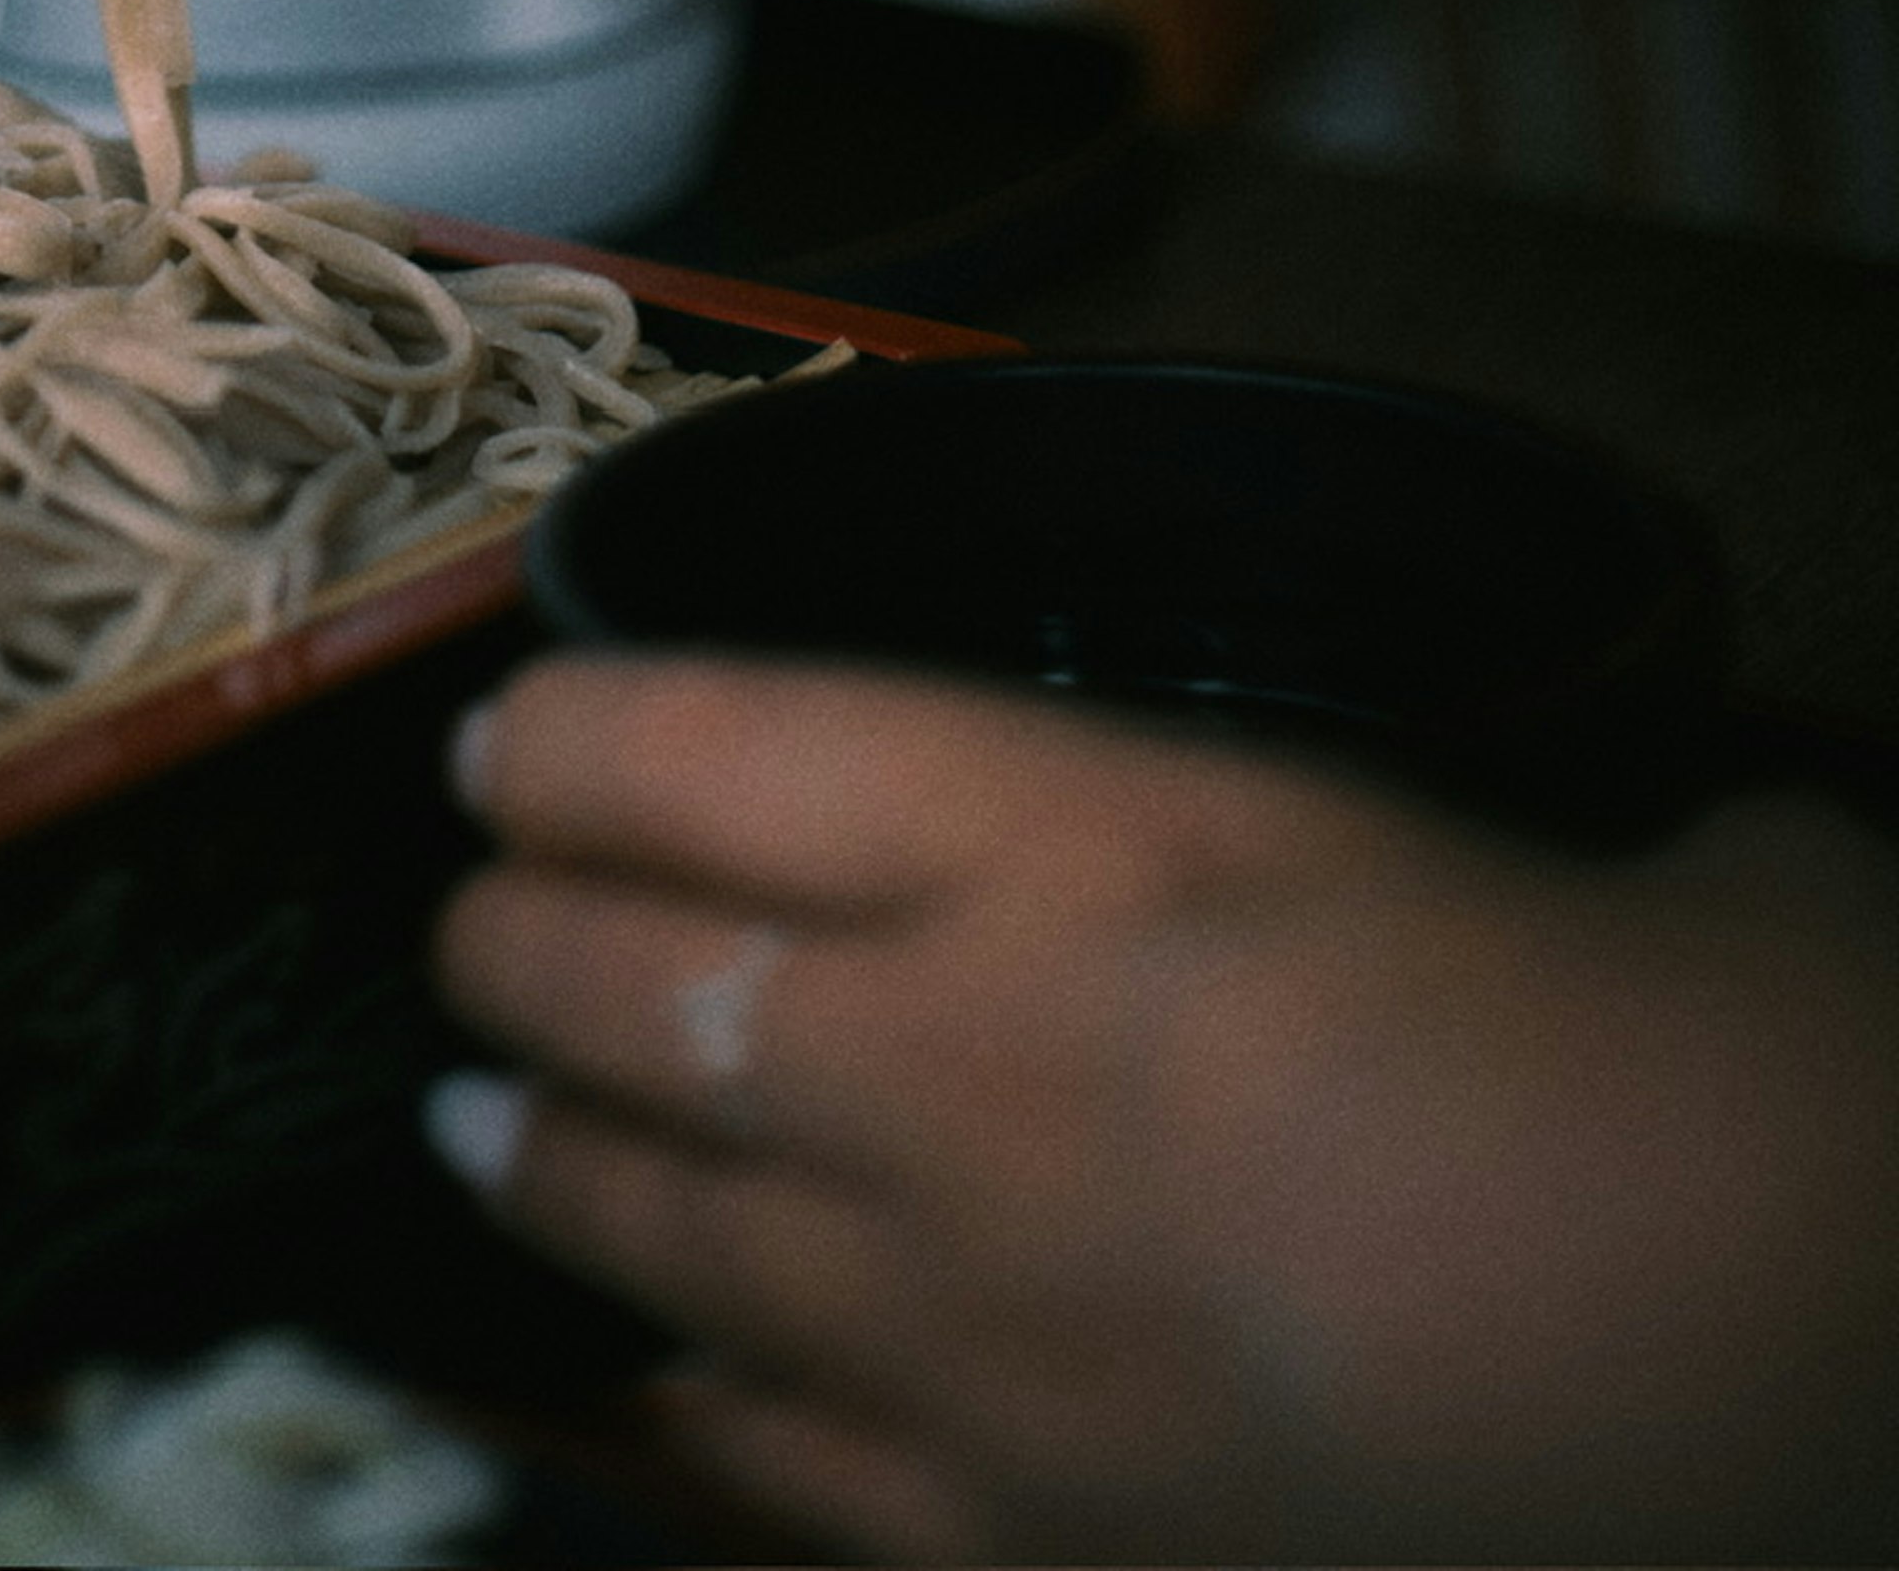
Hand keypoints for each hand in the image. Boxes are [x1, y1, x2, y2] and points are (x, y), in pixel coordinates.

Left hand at [431, 652, 1898, 1563]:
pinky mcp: (1039, 1551)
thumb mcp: (1539, 829)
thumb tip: (1403, 832)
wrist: (1847, 1365)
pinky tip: (643, 1375)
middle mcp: (969, 1076)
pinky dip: (678, 1406)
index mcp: (1085, 847)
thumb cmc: (1733, 1069)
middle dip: (510, 946)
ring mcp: (981, 1339)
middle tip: (471, 930)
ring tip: (482, 1124)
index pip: (702, 754)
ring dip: (539, 1158)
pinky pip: (770, 1468)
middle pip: (620, 981)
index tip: (509, 743)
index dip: (568, 744)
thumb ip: (1382, 808)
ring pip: (649, 1222)